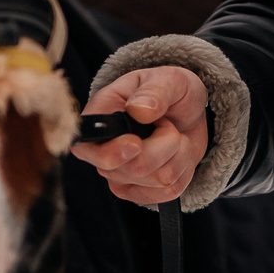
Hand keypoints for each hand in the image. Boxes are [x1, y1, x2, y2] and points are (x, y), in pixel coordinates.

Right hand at [73, 66, 209, 206]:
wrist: (187, 112)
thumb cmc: (169, 91)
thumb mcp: (168, 79)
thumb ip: (155, 91)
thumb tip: (139, 110)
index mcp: (99, 118)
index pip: (86, 148)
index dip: (111, 153)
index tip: (136, 143)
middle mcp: (103, 152)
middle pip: (134, 168)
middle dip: (166, 144)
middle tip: (167, 123)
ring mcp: (120, 175)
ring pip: (158, 180)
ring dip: (179, 154)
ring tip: (174, 134)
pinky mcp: (140, 191)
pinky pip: (169, 193)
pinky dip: (184, 170)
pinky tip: (177, 153)